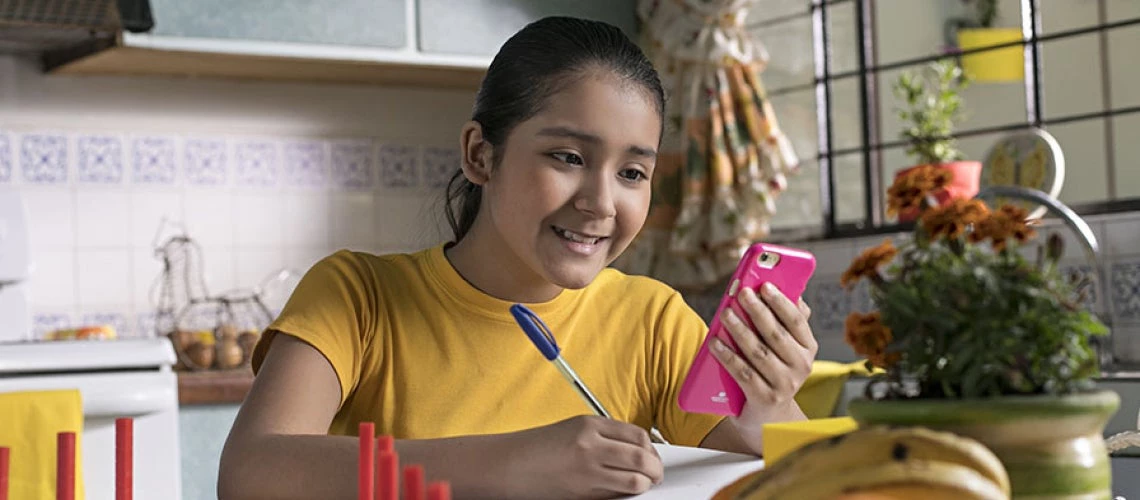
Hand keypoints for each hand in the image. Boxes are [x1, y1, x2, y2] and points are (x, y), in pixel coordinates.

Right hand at [503, 415, 662, 498]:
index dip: (651, 448)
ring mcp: (588, 468)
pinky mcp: (583, 491)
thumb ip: (602, 437)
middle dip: (655, 467)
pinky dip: (628, 493)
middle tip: (656, 473)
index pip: (637, 435)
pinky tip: (626, 491)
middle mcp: (591, 444)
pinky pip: (617, 493)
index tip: (653, 455)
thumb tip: (634, 452)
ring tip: (645, 484)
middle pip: (641, 455)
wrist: (509, 465)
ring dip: (645, 482)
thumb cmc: (536, 449)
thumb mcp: (572, 430)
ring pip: (635, 477)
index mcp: (589, 424)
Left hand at [709, 283, 816, 442]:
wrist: (769, 416)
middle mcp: (801, 366)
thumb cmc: (774, 370)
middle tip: (741, 293)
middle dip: (757, 311)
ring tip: (725, 313)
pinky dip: (727, 356)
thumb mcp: (786, 347)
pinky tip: (715, 342)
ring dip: (740, 330)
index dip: (781, 302)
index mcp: (808, 348)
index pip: (796, 321)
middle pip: (776, 334)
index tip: (764, 285)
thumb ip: (786, 320)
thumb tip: (786, 288)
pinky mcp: (765, 398)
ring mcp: (784, 385)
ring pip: (758, 352)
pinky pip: (743, 373)